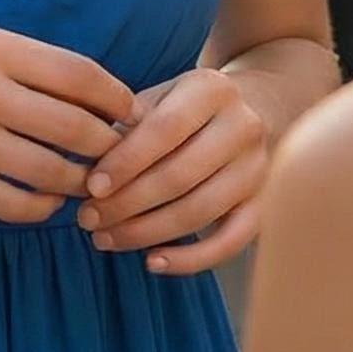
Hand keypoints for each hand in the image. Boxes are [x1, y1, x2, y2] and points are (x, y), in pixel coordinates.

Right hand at [0, 28, 133, 226]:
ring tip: (91, 183)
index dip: (116, 97)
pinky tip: (49, 201)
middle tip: (122, 156)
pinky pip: (13, 205)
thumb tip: (94, 93)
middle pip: (74, 127)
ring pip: (50, 171)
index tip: (131, 112)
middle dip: (108, 147)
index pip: (79, 73)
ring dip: (81, 183)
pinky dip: (42, 207)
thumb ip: (26, 62)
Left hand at [77, 68, 267, 274]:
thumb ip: (130, 124)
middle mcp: (243, 127)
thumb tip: (88, 167)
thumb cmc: (191, 106)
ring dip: (146, 232)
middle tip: (87, 220)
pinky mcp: (265, 206)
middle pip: (179, 175)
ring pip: (199, 212)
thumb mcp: (163, 96)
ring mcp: (259, 170)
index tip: (90, 187)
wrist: (260, 107)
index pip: (164, 129)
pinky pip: (229, 243)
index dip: (125, 162)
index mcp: (212, 89)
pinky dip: (190, 259)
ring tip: (105, 238)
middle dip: (127, 203)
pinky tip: (151, 262)